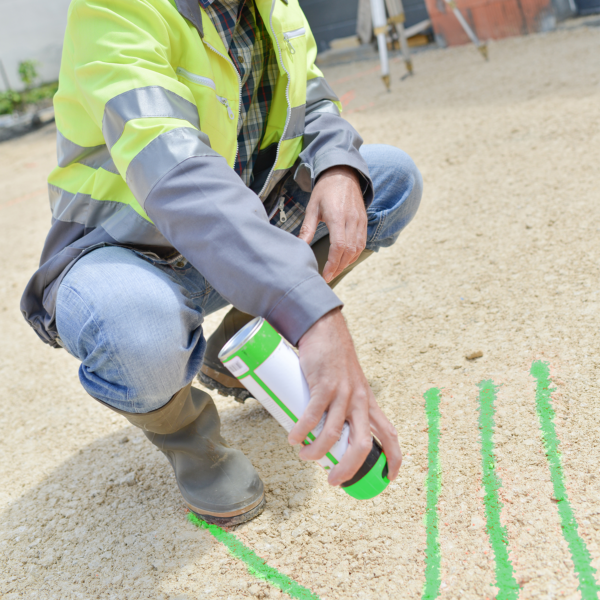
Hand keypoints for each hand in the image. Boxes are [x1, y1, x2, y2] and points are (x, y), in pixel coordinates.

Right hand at [288, 308, 401, 485]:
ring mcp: (343, 393)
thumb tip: (326, 436)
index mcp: (369, 403)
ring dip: (317, 451)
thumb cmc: (334, 361)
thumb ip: (343, 407)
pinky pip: (313, 415)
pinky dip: (302, 431)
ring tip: (303, 455)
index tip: (388, 479)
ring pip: (334, 433)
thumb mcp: (349, 386)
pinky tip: (294, 439)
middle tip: (332, 480)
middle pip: (363, 444)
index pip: (389, 434)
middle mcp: (360, 400)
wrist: (326, 330)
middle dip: (349, 468)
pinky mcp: (324, 385)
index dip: (393, 459)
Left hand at [298, 165, 366, 282]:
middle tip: (328, 277)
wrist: (343, 174)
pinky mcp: (364, 222)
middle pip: (349, 251)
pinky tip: (345, 261)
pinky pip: (362, 243)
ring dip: (347, 263)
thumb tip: (300, 247)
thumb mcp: (312, 207)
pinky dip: (354, 255)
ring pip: (357, 249)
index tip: (325, 274)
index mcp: (337, 216)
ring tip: (335, 271)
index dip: (332, 263)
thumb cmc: (325, 190)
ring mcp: (360, 222)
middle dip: (338, 267)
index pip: (338, 246)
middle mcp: (351, 220)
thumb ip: (307, 229)